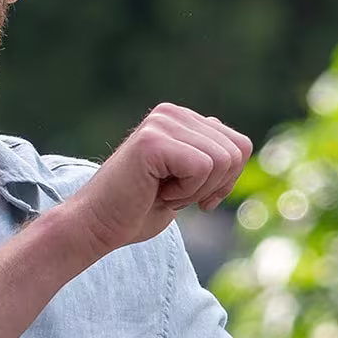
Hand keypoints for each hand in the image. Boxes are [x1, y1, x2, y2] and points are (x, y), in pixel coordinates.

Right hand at [65, 103, 251, 253]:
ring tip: (162, 192)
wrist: (97, 225)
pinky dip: (184, 192)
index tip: (195, 196)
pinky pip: (202, 167)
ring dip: (195, 191)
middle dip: (213, 187)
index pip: (240, 145)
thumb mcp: (186, 181)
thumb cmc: (138, 210)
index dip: (225, 181)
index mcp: (180, 118)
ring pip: (222, 161)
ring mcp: (161, 123)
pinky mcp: (152, 140)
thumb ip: (208, 157)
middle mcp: (171, 112)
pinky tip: (156, 192)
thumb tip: (239, 145)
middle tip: (173, 195)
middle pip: (236, 152)